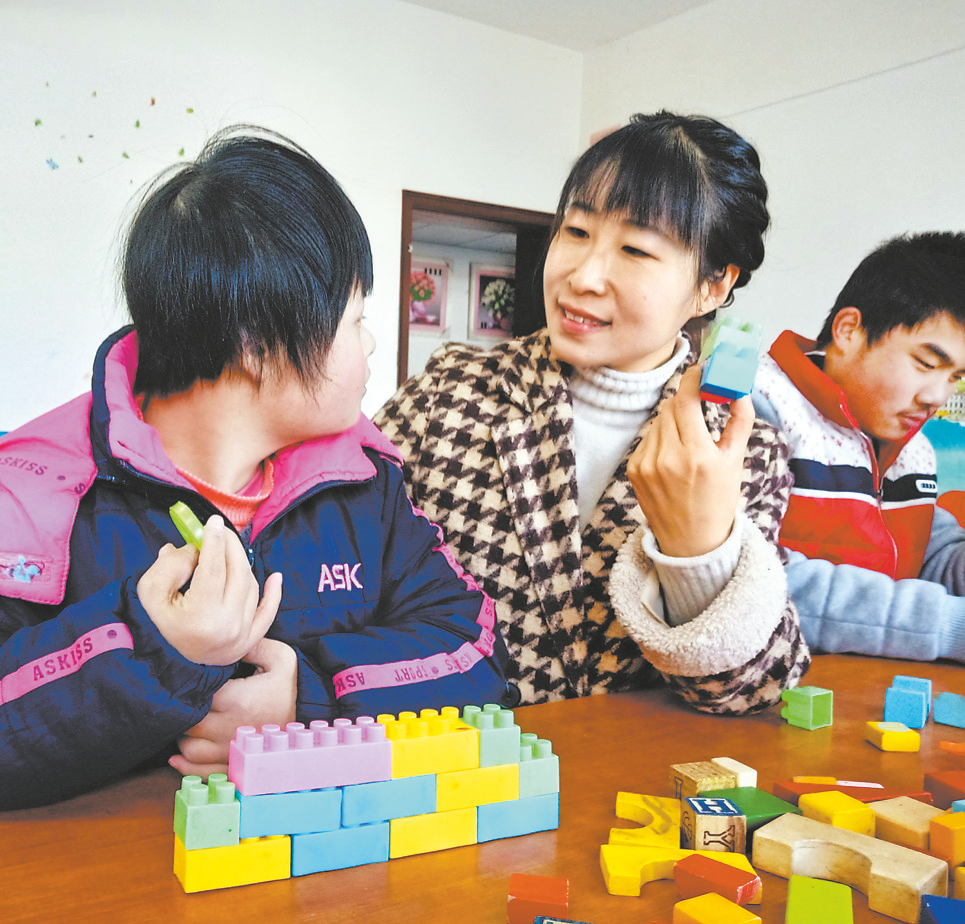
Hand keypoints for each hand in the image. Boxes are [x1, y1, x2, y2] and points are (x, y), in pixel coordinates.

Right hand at [137, 514, 282, 664]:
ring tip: (224, 552)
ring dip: (240, 563)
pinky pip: (269, 610)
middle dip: (230, 546)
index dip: (214, 543)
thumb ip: (168, 568)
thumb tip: (193, 547)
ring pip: (250, 585)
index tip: (214, 522)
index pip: (213, 570)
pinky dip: (273, 593)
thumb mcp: (152, 595)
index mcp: (201, 616)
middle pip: (236, 573)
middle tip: (220, 531)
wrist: (176, 664)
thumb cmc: (164, 624)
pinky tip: (275, 576)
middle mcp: (228, 625)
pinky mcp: (253, 638)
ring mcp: (244, 633)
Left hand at [168, 637, 297, 778]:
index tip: (192, 680)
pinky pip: (202, 771)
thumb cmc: (296, 684)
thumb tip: (224, 645)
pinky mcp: (236, 764)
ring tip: (188, 724)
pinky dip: (186, 766)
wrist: (316, 713)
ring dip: (184, 738)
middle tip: (187, 701)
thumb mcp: (280, 656)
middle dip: (183, 713)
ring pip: (190, 750)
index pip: (196, 696)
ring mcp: (232, 749)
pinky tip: (178, 757)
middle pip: (188, 724)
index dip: (189, 688)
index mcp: (237, 700)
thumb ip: (250, 647)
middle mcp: (230, 728)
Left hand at [627, 364, 754, 557]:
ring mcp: (646, 465)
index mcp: (697, 455)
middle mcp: (668, 458)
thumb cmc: (718, 501)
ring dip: (674, 419)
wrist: (692, 542)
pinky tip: (674, 454)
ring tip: (690, 436)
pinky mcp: (633, 470)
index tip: (702, 371)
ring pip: (658, 420)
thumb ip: (740, 421)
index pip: (686, 399)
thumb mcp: (736, 462)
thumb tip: (739, 389)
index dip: (693, 379)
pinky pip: (648, 438)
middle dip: (686, 399)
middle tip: (701, 399)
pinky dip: (662, 437)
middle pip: (670, 406)